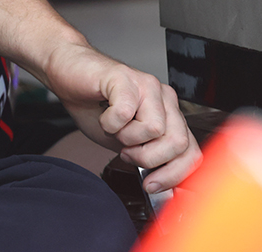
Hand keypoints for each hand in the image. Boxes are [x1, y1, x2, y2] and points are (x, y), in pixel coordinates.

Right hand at [41, 41, 201, 192]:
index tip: (153, 184)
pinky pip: (125, 113)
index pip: (191, 151)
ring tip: (115, 128)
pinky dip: (109, 124)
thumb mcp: (126, 142)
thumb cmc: (97, 107)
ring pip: (155, 129)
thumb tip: (160, 186)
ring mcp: (148, 86)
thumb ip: (146, 158)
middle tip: (127, 152)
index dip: (175, 174)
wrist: (70, 74)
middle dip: (149, 159)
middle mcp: (165, 99)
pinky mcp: (126, 78)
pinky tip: (104, 115)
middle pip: (179, 142)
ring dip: (126, 139)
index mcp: (170, 114)